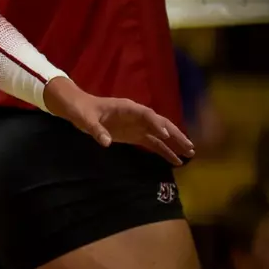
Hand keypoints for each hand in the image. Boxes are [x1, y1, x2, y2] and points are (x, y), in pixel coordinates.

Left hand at [43, 77, 195, 164]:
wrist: (78, 109)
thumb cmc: (82, 110)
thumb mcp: (85, 119)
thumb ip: (96, 130)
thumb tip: (106, 142)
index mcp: (127, 107)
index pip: (146, 114)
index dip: (155, 122)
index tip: (164, 133)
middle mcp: (136, 115)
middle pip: (159, 123)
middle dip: (174, 134)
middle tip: (189, 146)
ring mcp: (136, 126)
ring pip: (160, 134)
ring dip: (174, 143)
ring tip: (190, 153)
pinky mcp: (134, 135)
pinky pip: (152, 142)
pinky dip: (164, 150)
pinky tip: (175, 160)